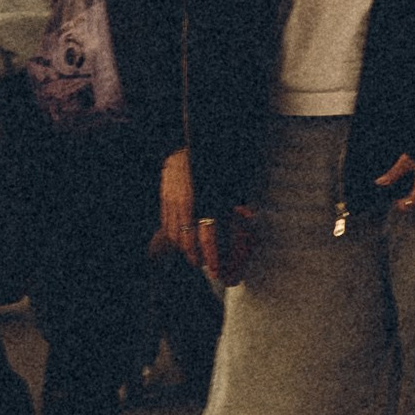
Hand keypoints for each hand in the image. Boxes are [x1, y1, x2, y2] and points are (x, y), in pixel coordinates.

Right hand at [160, 145, 252, 287]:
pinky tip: (180, 240)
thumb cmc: (214, 163)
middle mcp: (189, 204)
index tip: (214, 269)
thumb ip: (239, 200)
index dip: (212, 256)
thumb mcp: (232, 180)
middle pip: (189, 242)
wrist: (188, 144)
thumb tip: (249, 215)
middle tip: (204, 265)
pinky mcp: (164, 199)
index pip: (208, 237)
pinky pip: (166, 225)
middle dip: (196, 257)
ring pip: (175, 236)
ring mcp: (174, 202)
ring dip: (184, 249)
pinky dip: (173, 236)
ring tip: (193, 255)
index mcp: (208, 200)